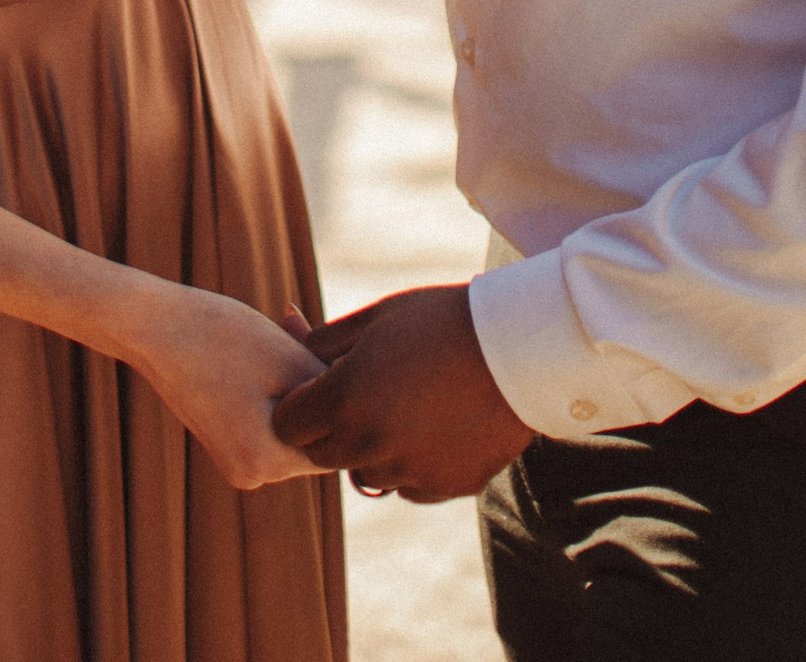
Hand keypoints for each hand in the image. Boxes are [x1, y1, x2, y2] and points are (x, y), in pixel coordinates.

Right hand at [127, 278, 327, 489]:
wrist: (151, 325)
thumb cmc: (222, 336)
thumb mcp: (291, 361)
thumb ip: (333, 397)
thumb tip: (363, 415)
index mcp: (268, 464)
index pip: (335, 441)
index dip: (340, 392)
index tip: (325, 346)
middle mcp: (252, 475)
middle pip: (311, 431)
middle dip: (313, 379)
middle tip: (296, 325)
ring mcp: (236, 461)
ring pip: (291, 420)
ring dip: (293, 376)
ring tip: (280, 327)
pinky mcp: (224, 442)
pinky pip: (267, 417)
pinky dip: (271, 383)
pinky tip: (262, 343)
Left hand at [271, 285, 534, 502]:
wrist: (517, 349)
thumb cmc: (439, 322)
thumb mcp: (375, 319)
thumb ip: (325, 341)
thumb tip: (294, 347)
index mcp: (345, 402)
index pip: (289, 426)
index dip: (297, 405)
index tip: (313, 389)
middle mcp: (371, 447)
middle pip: (323, 455)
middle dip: (329, 428)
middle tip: (355, 395)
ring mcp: (410, 473)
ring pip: (367, 473)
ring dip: (371, 449)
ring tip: (400, 406)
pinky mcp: (446, 487)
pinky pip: (410, 484)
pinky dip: (411, 464)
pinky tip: (432, 427)